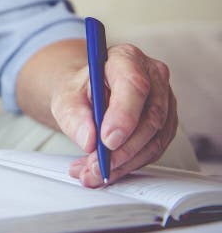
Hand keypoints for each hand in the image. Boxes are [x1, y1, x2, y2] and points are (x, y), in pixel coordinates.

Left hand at [50, 44, 177, 186]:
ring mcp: (164, 101)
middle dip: (122, 148)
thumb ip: (73, 115)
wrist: (87, 95)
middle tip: (96, 165)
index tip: (106, 140)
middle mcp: (153, 76)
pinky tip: (105, 171)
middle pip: (149, 117)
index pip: (134, 85)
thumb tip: (88, 139)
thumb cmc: (79, 91)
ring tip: (93, 173)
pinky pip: (154, 149)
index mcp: (126, 58)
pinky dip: (128, 165)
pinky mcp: (166, 124)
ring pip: (154, 139)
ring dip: (124, 162)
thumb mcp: (65, 97)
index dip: (124, 115)